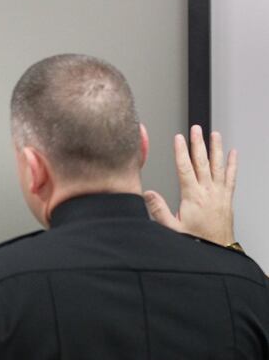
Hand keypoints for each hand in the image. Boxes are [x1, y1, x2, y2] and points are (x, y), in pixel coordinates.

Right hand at [144, 125, 236, 246]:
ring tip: (214, 135)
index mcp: (193, 197)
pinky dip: (233, 164)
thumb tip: (148, 194)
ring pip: (218, 166)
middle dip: (198, 144)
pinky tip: (233, 154)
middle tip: (196, 129)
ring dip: (216, 149)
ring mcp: (219, 194)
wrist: (218, 251)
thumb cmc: (196, 241)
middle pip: (202, 162)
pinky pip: (231, 177)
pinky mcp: (227, 198)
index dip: (181, 152)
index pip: (185, 168)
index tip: (178, 138)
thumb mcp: (172, 229)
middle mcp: (208, 192)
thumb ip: (159, 210)